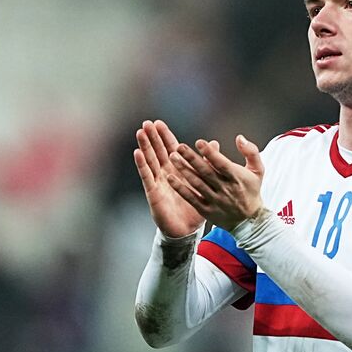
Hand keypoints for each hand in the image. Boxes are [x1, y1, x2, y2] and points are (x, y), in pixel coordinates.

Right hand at [133, 120, 205, 237]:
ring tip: (140, 132)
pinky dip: (142, 164)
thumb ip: (209, 162)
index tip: (158, 122)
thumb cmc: (196, 205)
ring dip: (145, 146)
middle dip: (152, 137)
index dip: (164, 135)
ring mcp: (158, 182)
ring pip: (150, 160)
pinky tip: (137, 153)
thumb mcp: (205, 182)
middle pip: (157, 151)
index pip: (170, 148)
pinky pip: (147, 176)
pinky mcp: (153, 192)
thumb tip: (214, 143)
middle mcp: (166, 173)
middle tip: (147, 122)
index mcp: (178, 169)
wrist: (188, 229)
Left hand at [169, 135, 265, 230]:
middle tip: (179, 147)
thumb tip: (240, 137)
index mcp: (237, 178)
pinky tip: (171, 178)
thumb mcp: (258, 170)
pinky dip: (180, 188)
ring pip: (197, 183)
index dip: (210, 153)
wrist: (249, 221)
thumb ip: (251, 151)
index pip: (221, 164)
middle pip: (206, 172)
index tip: (199, 142)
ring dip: (183, 170)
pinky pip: (191, 198)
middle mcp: (225, 189)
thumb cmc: (251, 191)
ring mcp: (215, 200)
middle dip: (191, 158)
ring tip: (173, 157)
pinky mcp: (206, 210)